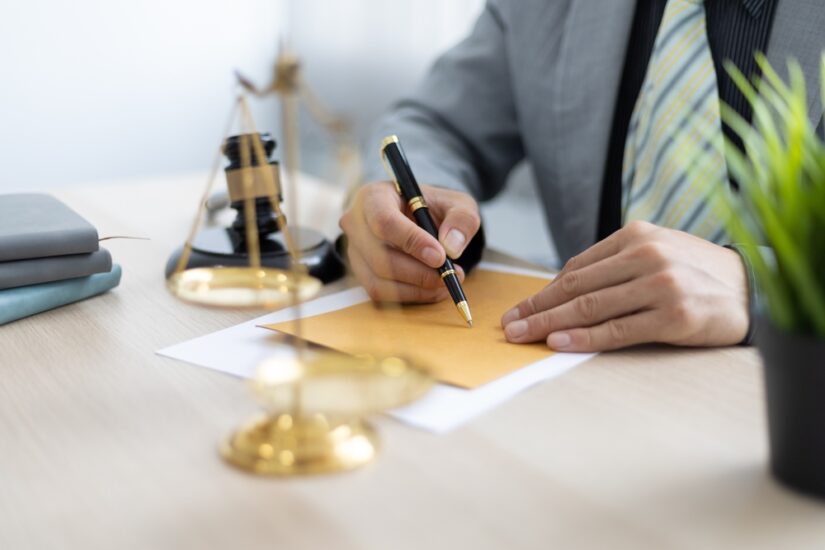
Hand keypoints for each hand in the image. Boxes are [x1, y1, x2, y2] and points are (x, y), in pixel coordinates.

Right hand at [339, 181, 480, 302]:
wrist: (417, 218)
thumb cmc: (432, 208)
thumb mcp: (456, 203)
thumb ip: (462, 219)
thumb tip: (451, 247)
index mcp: (374, 197)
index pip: (384, 222)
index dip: (412, 242)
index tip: (440, 257)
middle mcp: (356, 224)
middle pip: (380, 257)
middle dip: (419, 272)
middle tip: (450, 275)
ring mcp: (355, 251)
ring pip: (379, 280)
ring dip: (417, 288)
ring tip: (446, 282)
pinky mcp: (361, 273)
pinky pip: (381, 293)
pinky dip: (411, 295)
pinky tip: (433, 289)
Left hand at [500, 221, 748, 350]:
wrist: (751, 288)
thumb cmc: (693, 273)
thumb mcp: (654, 254)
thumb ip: (612, 267)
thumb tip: (560, 290)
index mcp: (636, 235)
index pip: (576, 268)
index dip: (542, 291)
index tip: (519, 309)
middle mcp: (646, 255)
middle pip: (576, 287)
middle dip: (536, 308)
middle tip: (509, 325)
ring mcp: (661, 284)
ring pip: (591, 307)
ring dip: (549, 324)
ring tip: (522, 337)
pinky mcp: (675, 315)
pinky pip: (619, 329)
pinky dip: (585, 338)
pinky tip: (560, 344)